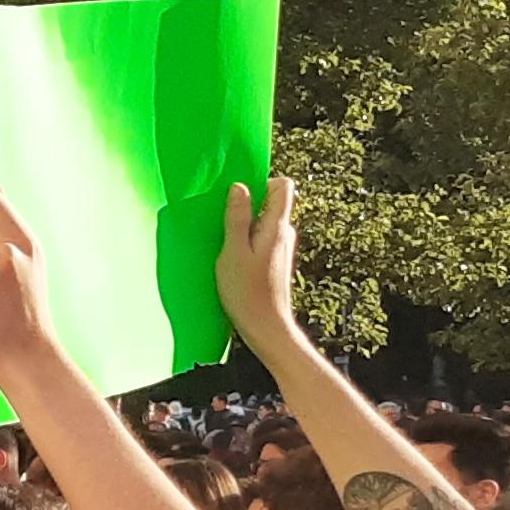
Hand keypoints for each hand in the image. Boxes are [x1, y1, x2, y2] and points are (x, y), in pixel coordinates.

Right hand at [219, 177, 302, 350]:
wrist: (265, 327)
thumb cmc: (247, 292)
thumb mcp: (233, 251)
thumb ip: (237, 218)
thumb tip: (240, 187)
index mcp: (277, 227)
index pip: (283, 186)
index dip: (262, 182)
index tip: (238, 194)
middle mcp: (285, 234)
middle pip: (272, 202)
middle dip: (248, 205)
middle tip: (224, 222)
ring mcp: (281, 248)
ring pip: (264, 221)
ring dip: (244, 225)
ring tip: (225, 244)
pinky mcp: (274, 261)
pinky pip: (260, 238)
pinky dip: (246, 241)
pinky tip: (231, 259)